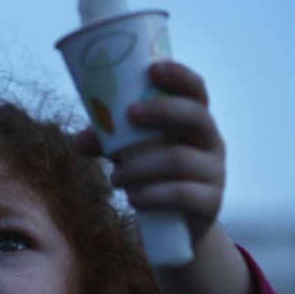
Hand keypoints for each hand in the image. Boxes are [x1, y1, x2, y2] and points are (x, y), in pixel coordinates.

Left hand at [73, 61, 225, 245]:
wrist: (176, 224)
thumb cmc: (152, 174)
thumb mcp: (130, 152)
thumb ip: (108, 141)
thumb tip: (79, 140)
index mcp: (194, 120)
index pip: (196, 90)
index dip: (178, 76)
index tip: (152, 68)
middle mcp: (210, 141)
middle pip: (195, 116)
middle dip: (162, 111)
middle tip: (129, 115)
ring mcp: (214, 171)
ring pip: (179, 159)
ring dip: (141, 165)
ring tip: (115, 177)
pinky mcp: (210, 202)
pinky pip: (182, 194)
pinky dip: (152, 195)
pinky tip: (134, 198)